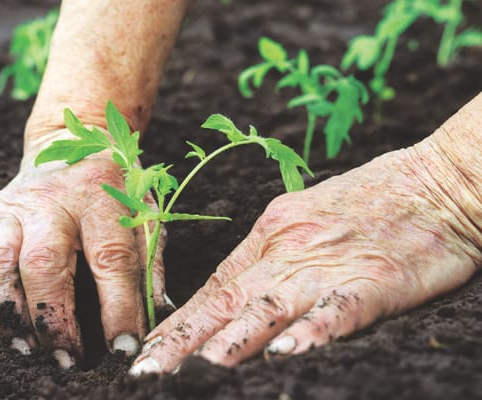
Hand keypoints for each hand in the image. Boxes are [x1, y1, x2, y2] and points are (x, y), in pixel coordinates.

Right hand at [0, 128, 168, 367]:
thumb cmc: (118, 183)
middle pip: (45, 263)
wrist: (78, 136)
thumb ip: (151, 262)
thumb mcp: (146, 212)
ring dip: (6, 309)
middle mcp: (54, 204)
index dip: (118, 309)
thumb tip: (158, 315)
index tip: (123, 349)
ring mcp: (16, 207)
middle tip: (65, 359)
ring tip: (22, 348)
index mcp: (102, 202)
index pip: (111, 260)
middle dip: (52, 318)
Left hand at [130, 143, 481, 373]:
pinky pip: (337, 310)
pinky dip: (311, 332)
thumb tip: (231, 291)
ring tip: (197, 369)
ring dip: (232, 341)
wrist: (433, 181)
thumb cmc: (366, 200)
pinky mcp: (374, 280)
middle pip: (227, 302)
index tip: (147, 348)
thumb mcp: (300, 218)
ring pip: (270, 307)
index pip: (214, 288)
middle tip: (146, 370)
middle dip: (184, 341)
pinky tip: (286, 353)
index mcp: (269, 236)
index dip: (178, 322)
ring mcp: (328, 265)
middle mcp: (288, 251)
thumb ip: (267, 254)